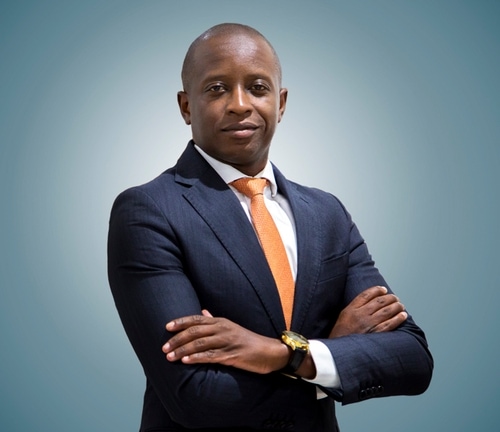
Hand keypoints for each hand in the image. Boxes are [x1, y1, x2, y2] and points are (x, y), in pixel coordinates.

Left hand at [162, 310, 288, 373]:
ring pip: (199, 344)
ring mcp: (227, 341)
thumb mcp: (231, 327)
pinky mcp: (231, 355)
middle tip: (164, 347)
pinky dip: (196, 358)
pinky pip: (210, 356)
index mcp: (221, 321)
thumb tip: (202, 312)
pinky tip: (186, 361)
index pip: (196, 319)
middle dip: (177, 339)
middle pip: (194, 331)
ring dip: (182, 350)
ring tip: (170, 357)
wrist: (268, 351)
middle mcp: (222, 329)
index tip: (167, 327)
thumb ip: (214, 320)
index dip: (180, 322)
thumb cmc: (248, 340)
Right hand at [329, 286, 406, 337]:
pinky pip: (390, 324)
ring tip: (400, 305)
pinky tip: (403, 315)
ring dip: (396, 306)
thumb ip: (354, 309)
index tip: (383, 289)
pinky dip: (398, 318)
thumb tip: (369, 302)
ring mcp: (368, 325)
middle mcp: (360, 315)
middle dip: (390, 298)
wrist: (339, 351)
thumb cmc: (340, 335)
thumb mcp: (343, 317)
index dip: (377, 290)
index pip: (366, 295)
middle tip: (395, 298)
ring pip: (386, 311)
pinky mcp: (375, 334)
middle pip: (379, 301)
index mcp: (351, 309)